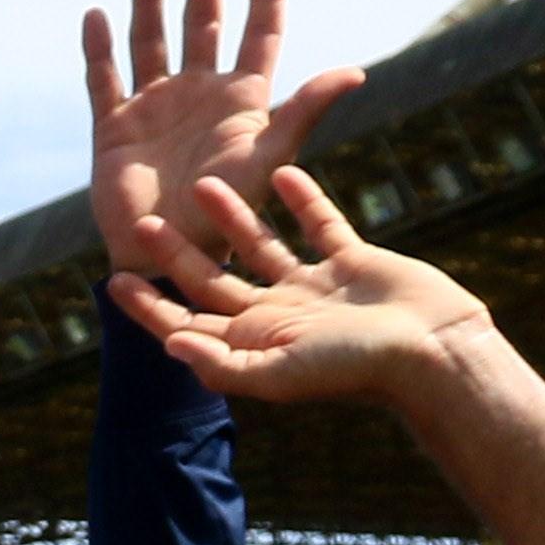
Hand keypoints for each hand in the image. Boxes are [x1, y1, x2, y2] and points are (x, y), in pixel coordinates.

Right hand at [83, 0, 364, 281]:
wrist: (168, 256)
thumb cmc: (226, 215)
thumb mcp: (270, 157)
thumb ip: (304, 111)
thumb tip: (356, 71)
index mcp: (242, 98)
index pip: (258, 31)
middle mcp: (199, 93)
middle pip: (202, 21)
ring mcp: (155, 107)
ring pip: (151, 38)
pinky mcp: (114, 127)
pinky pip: (104, 79)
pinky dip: (98, 48)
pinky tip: (96, 14)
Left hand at [111, 168, 490, 409]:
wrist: (431, 351)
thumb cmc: (354, 370)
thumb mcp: (280, 373)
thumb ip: (224, 364)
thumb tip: (170, 347)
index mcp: (255, 345)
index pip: (188, 324)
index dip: (150, 307)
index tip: (113, 281)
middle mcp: (277, 317)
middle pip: (214, 281)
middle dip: (179, 255)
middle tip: (145, 222)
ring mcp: (314, 288)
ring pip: (262, 245)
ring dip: (234, 217)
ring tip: (203, 184)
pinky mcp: (351, 261)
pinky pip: (319, 223)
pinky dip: (301, 199)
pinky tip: (281, 171)